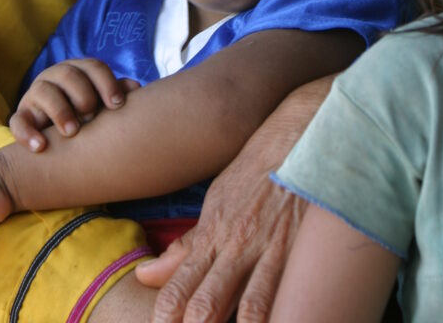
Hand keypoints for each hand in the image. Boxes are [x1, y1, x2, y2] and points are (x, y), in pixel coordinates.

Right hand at [10, 59, 138, 150]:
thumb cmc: (83, 113)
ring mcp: (35, 95)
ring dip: (60, 110)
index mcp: (77, 70)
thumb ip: (114, 94)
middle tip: (91, 117)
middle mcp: (54, 77)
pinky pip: (18, 121)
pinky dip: (28, 133)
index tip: (117, 105)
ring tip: (72, 131)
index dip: (106, 83)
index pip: (92, 67)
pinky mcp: (21, 116)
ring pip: (43, 91)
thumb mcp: (99, 102)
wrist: (51, 133)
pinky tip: (41, 147)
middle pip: (68, 74)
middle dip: (83, 95)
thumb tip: (135, 87)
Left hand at [135, 76, 333, 322]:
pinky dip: (272, 319)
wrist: (296, 137)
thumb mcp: (216, 203)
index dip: (165, 316)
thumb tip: (145, 276)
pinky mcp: (297, 251)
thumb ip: (185, 247)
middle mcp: (235, 246)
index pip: (179, 287)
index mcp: (212, 234)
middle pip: (206, 304)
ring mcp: (268, 251)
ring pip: (246, 307)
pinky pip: (282, 294)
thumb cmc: (255, 171)